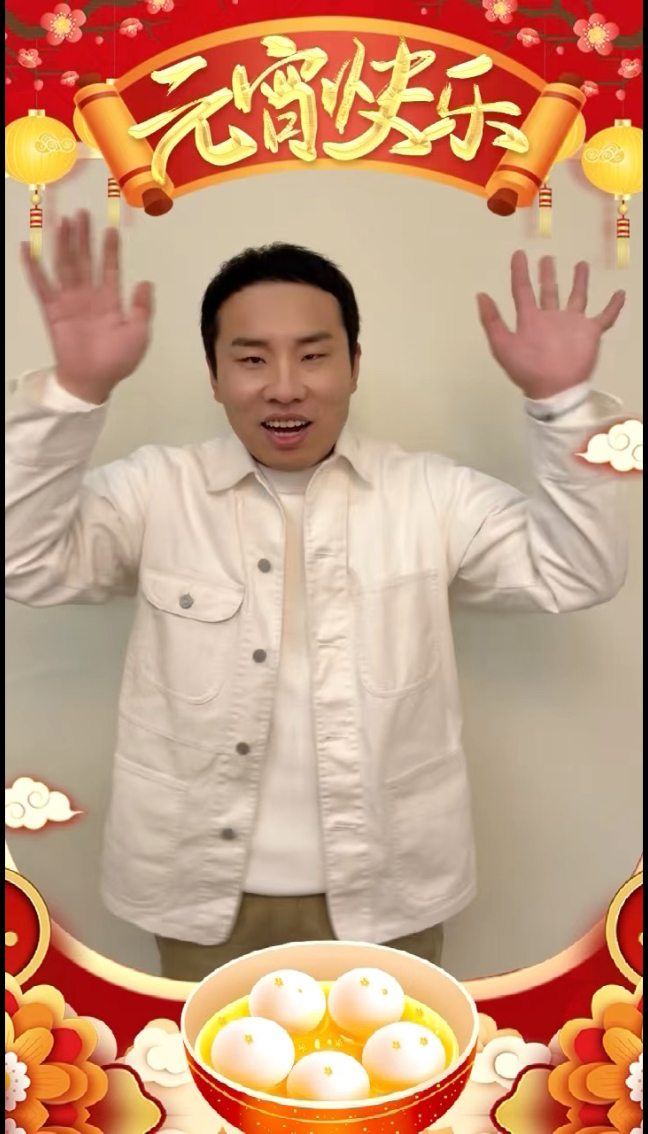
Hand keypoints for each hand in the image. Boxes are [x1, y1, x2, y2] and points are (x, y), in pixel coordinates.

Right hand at [21, 210, 153, 404]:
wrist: (93, 381)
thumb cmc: (118, 360)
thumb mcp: (140, 333)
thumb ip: (143, 308)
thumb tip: (146, 282)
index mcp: (110, 301)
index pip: (110, 269)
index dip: (110, 250)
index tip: (111, 229)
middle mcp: (89, 297)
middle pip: (85, 260)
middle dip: (84, 238)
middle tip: (82, 213)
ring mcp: (69, 302)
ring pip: (65, 266)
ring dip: (63, 244)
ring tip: (62, 221)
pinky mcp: (52, 310)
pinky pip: (40, 285)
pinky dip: (32, 267)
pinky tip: (26, 248)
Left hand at [477, 252, 625, 399]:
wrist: (555, 389)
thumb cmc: (528, 370)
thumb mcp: (503, 345)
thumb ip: (491, 321)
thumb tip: (480, 295)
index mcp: (530, 320)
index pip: (523, 290)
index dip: (519, 272)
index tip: (519, 254)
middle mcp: (551, 318)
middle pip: (549, 291)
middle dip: (547, 275)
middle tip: (547, 258)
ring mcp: (571, 324)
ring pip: (576, 297)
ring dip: (579, 282)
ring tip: (581, 265)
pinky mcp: (590, 332)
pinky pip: (605, 317)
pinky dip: (613, 306)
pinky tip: (620, 294)